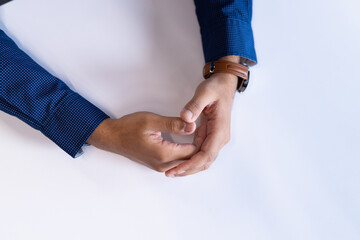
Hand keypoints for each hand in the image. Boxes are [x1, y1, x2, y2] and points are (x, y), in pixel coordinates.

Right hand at [87, 112, 204, 171]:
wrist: (112, 137)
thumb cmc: (129, 128)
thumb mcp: (151, 121)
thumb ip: (173, 124)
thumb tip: (192, 126)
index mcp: (164, 154)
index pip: (193, 152)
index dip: (202, 140)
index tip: (206, 127)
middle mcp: (163, 165)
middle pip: (190, 160)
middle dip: (200, 147)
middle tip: (205, 131)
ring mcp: (159, 167)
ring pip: (184, 163)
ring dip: (193, 152)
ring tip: (199, 136)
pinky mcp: (157, 164)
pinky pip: (177, 163)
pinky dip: (185, 154)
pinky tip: (188, 143)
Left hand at [165, 58, 238, 176]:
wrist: (224, 84)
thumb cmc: (215, 88)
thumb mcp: (204, 93)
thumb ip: (195, 105)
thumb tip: (186, 119)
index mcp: (220, 129)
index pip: (207, 153)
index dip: (192, 163)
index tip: (178, 168)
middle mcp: (220, 137)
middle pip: (206, 161)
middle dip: (189, 169)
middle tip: (171, 173)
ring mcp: (216, 137)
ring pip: (204, 159)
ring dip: (189, 166)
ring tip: (172, 171)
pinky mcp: (211, 135)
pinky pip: (201, 151)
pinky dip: (191, 159)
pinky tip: (179, 161)